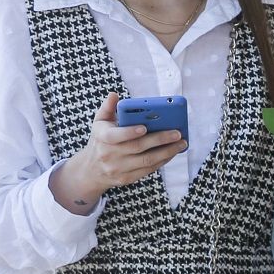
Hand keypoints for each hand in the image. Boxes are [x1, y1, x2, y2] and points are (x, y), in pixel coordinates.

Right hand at [56, 92, 185, 201]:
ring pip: (146, 161)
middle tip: (177, 133)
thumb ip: (107, 107)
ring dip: (167, 152)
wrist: (92, 170)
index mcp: (102, 138)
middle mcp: (109, 155)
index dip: (129, 132)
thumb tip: (114, 95)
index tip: (144, 127)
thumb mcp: (99, 123)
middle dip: (160, 140)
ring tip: (181, 143)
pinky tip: (172, 152)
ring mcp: (118, 168)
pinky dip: (162, 161)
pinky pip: (148, 170)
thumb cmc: (100, 141)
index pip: (114, 136)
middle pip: (137, 148)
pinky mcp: (126, 178)